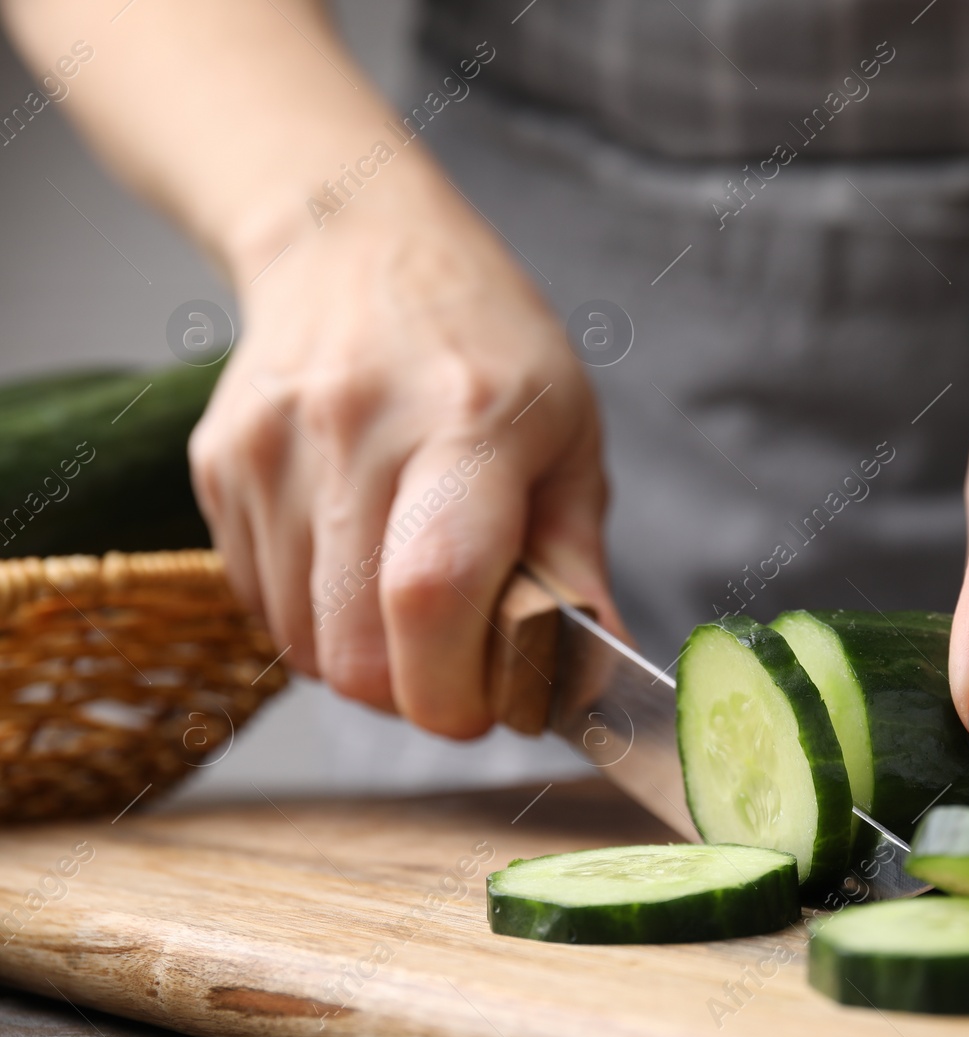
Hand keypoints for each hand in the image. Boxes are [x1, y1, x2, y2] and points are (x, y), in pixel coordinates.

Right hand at [190, 166, 612, 738]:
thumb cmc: (486, 345)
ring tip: (412, 597)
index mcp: (467, 421)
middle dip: (415, 693)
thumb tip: (594, 675)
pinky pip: (260, 605)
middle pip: (354, 647)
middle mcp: (355, 430)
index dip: (456, 688)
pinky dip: (314, 620)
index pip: (432, 594)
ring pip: (301, 643)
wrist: (356, 244)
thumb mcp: (569, 434)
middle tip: (461, 661)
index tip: (490, 705)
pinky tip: (356, 560)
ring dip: (363, 659)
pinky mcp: (219, 466)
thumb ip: (577, 561)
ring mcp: (270, 448)